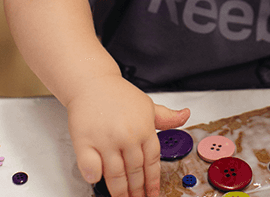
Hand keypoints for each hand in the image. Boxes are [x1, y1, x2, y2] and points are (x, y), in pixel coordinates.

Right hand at [66, 75, 189, 196]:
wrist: (93, 83)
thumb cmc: (119, 95)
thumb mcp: (148, 105)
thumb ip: (167, 117)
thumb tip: (185, 115)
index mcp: (144, 128)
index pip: (152, 162)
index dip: (153, 182)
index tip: (152, 194)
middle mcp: (127, 136)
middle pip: (135, 172)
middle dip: (137, 191)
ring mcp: (106, 140)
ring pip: (115, 174)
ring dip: (119, 191)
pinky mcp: (84, 141)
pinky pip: (90, 167)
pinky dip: (95, 177)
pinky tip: (98, 181)